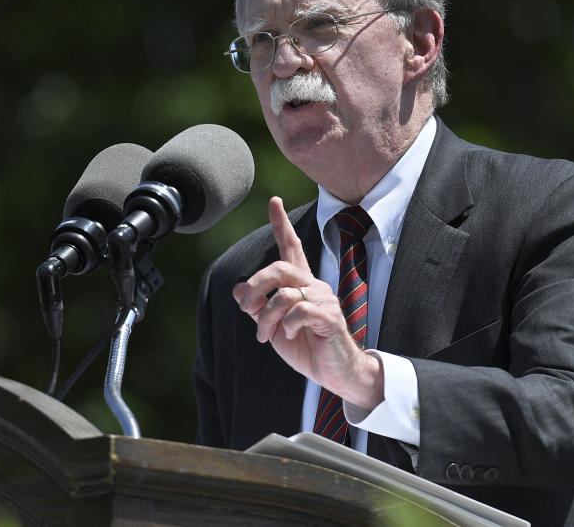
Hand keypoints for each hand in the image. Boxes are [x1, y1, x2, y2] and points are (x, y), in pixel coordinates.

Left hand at [232, 196, 383, 410]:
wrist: (334, 373)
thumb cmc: (305, 346)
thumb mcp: (272, 327)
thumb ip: (257, 307)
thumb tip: (239, 290)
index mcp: (301, 284)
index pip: (292, 247)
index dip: (281, 224)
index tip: (274, 201)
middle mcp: (314, 285)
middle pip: (280, 267)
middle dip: (256, 285)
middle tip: (246, 308)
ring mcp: (323, 299)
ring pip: (284, 294)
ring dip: (267, 317)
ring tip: (266, 335)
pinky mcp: (329, 316)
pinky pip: (299, 311)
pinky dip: (285, 325)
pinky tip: (289, 335)